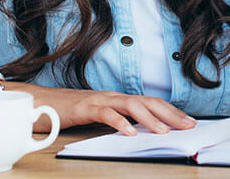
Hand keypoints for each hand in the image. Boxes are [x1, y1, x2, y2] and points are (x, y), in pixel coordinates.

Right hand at [32, 87, 195, 135]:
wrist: (40, 102)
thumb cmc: (70, 111)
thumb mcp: (100, 117)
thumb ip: (119, 121)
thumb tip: (142, 132)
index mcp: (119, 99)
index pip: (151, 102)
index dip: (171, 111)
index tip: (189, 121)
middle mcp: (113, 96)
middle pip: (148, 101)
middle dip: (170, 114)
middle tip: (187, 126)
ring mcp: (99, 99)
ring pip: (130, 105)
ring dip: (149, 119)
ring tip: (163, 131)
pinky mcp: (84, 107)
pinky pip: (105, 113)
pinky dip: (119, 123)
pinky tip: (130, 133)